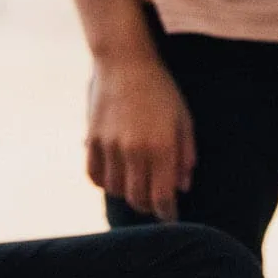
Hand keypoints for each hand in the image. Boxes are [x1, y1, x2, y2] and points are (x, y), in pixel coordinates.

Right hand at [86, 51, 193, 220]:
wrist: (124, 61)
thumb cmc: (160, 89)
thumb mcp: (183, 119)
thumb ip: (185, 155)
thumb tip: (183, 186)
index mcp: (161, 147)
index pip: (163, 197)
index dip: (167, 214)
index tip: (170, 216)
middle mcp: (134, 150)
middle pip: (138, 199)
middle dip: (149, 206)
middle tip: (154, 201)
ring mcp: (110, 145)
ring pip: (116, 190)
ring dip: (127, 193)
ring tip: (134, 184)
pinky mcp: (92, 138)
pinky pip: (94, 175)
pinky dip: (104, 182)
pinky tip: (114, 175)